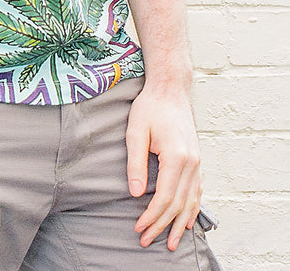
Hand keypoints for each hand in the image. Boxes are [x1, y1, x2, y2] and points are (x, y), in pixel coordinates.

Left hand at [126, 84, 202, 250]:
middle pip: (177, 204)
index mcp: (176, 156)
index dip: (151, 216)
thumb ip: (136, 163)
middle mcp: (191, 162)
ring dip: (179, 223)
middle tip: (147, 241)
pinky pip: (197, 191)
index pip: (164, 197)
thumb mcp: (135, 131)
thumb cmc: (150, 107)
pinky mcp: (197, 160)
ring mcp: (197, 162)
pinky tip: (186, 221)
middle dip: (162, 225)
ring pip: (190, 201)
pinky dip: (192, 209)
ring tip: (169, 242)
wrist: (171, 89)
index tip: (139, 228)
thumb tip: (135, 193)